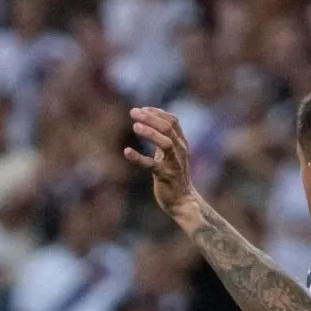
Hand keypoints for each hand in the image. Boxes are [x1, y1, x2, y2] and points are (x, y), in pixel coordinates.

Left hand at [124, 107, 200, 224]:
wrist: (183, 201)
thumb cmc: (174, 176)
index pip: (173, 121)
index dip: (157, 112)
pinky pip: (152, 165)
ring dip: (150, 132)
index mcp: (182, 144)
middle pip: (168, 127)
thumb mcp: (171, 155)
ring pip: (166, 143)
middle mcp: (180, 151)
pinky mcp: (165, 176)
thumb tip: (149, 123)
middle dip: (150, 117)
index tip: (141, 109)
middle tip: (132, 112)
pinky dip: (139, 158)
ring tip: (135, 126)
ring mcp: (174, 163)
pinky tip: (127, 152)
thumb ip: (163, 140)